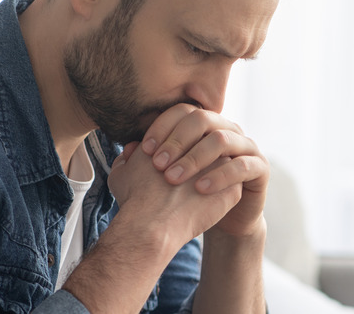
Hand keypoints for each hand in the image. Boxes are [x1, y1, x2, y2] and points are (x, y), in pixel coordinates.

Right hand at [108, 141, 241, 245]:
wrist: (153, 223)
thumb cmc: (135, 199)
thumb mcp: (122, 174)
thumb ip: (127, 158)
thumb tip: (132, 151)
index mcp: (177, 136)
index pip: (185, 130)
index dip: (178, 148)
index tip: (172, 165)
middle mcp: (202, 145)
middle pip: (208, 143)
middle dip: (200, 156)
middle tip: (187, 178)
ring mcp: (221, 165)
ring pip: (223, 163)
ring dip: (214, 172)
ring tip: (196, 191)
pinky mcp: (232, 188)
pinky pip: (232, 186)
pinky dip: (222, 193)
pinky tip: (208, 204)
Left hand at [138, 103, 269, 236]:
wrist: (220, 219)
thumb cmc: (187, 195)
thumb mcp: (163, 178)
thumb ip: (144, 163)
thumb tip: (129, 149)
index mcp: (204, 125)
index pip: (182, 111)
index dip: (162, 127)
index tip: (144, 151)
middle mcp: (226, 128)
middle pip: (202, 118)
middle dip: (177, 141)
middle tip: (158, 165)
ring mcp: (246, 146)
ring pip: (223, 139)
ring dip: (195, 158)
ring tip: (174, 179)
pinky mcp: (259, 168)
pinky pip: (241, 166)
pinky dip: (220, 176)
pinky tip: (200, 189)